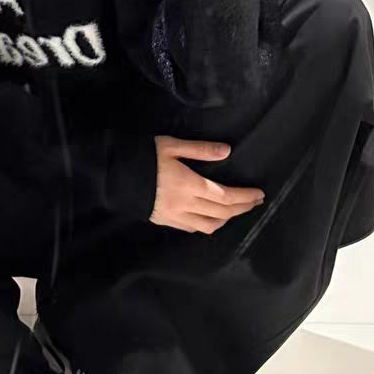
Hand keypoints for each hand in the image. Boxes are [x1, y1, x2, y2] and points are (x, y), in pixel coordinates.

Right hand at [149, 136, 264, 232]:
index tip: (259, 194)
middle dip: (242, 208)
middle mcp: (186, 205)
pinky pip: (193, 228)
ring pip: (209, 225)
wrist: (114, 175)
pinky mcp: (166, 221)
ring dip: (227, 219)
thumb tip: (227, 150)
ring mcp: (175, 216)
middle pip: (222, 213)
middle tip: (255, 201)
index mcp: (189, 184)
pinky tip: (212, 218)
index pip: (226, 196)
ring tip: (236, 210)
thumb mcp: (171, 145)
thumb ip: (200, 149)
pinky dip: (209, 224)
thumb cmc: (143, 155)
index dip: (245, 197)